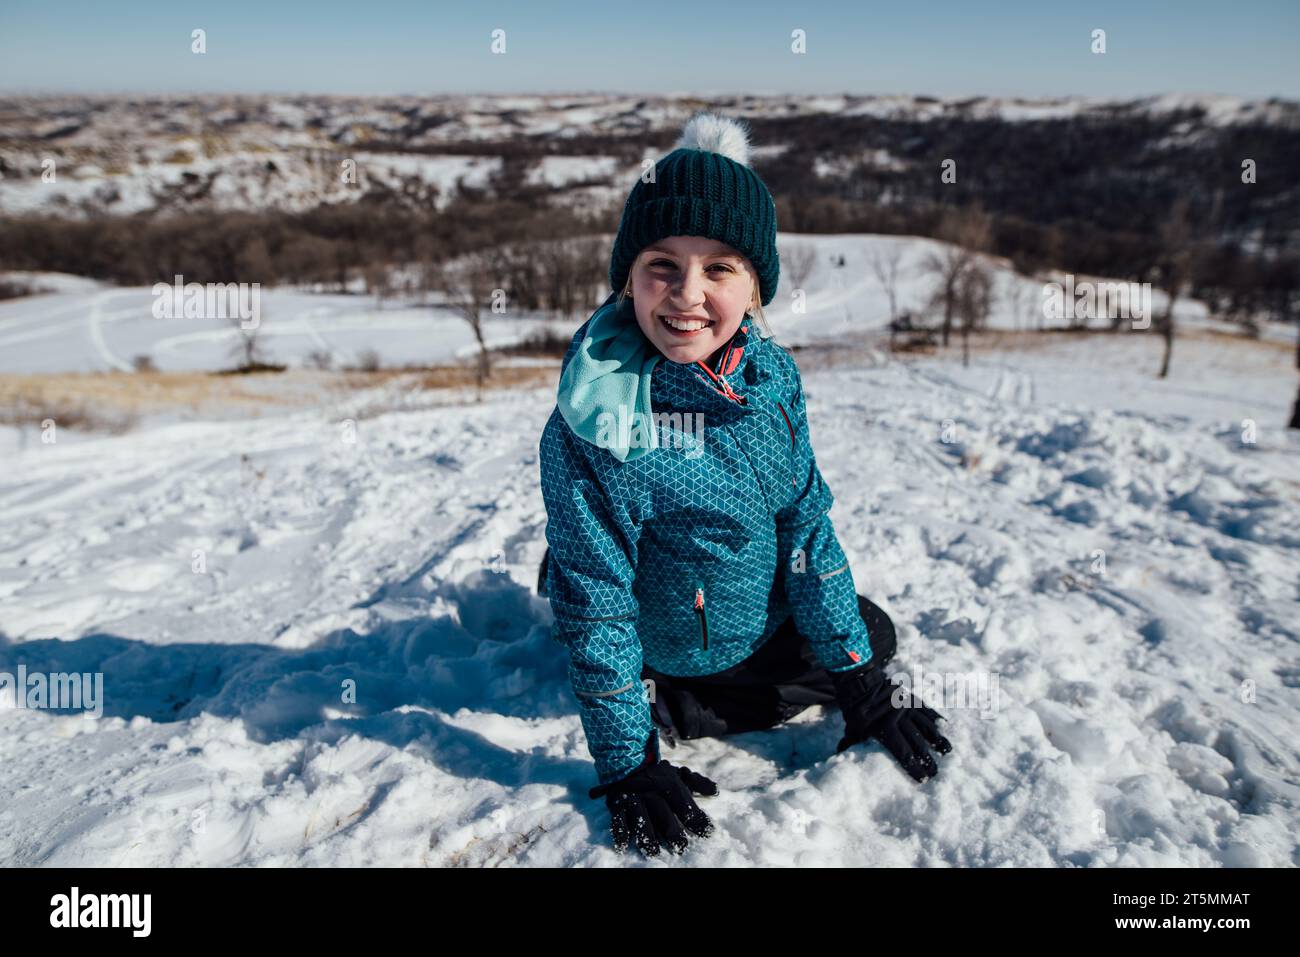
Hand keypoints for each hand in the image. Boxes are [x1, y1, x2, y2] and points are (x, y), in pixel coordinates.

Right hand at [590, 757, 717, 856]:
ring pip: (640, 817)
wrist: (625, 762)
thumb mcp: (678, 774)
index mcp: (666, 783)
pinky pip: (617, 819)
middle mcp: (649, 791)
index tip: (707, 831)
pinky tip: (623, 845)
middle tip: (680, 846)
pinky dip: (619, 832)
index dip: (695, 816)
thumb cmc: (657, 775)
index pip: (682, 800)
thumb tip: (715, 790)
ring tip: (653, 851)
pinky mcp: (617, 806)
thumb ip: (696, 782)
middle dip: (671, 830)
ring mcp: (632, 799)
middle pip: (661, 811)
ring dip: (646, 835)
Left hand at [829, 661, 952, 782]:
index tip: (923, 779)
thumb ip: (852, 745)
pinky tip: (944, 727)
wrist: (861, 684)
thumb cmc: (855, 712)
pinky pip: (927, 710)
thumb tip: (842, 756)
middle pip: (918, 744)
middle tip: (935, 772)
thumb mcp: (852, 730)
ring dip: (937, 740)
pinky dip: (936, 719)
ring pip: (927, 727)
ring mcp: (907, 708)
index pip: (904, 754)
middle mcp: (899, 720)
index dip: (914, 768)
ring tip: (946, 751)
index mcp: (884, 730)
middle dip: (928, 760)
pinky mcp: (911, 699)